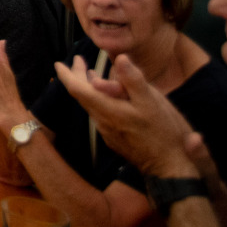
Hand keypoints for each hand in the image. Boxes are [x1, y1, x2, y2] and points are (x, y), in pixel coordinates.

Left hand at [54, 53, 202, 177]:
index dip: (67, 74)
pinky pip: (102, 115)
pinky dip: (101, 100)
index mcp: (107, 110)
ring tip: (91, 74)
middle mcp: (101, 122)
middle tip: (79, 60)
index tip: (58, 63)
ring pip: (93, 105)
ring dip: (91, 88)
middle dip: (78, 76)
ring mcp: (108, 132)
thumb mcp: (152, 103)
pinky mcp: (115, 139)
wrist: (169, 167)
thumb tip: (119, 58)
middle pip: (83, 96)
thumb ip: (133, 80)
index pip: (77, 89)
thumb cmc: (162, 133)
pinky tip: (109, 96)